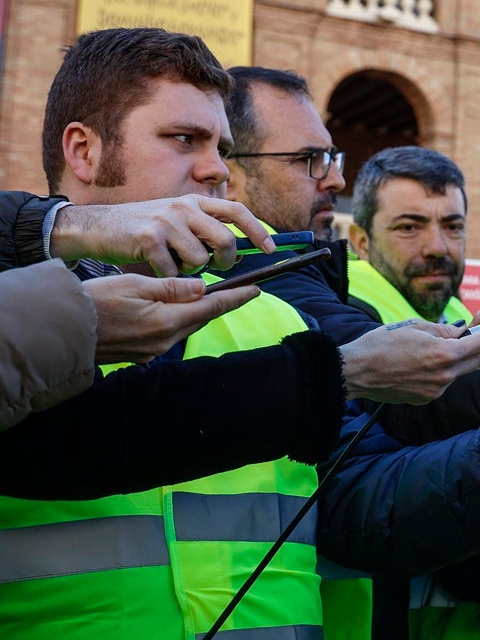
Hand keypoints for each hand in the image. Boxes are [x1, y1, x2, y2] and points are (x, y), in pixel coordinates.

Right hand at [51, 196, 274, 275]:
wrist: (98, 227)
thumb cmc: (144, 229)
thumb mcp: (177, 217)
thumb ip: (205, 228)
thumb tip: (237, 252)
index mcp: (195, 201)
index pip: (238, 211)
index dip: (257, 231)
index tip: (270, 249)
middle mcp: (184, 207)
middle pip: (226, 240)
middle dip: (226, 261)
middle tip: (218, 269)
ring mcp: (166, 221)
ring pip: (200, 259)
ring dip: (191, 270)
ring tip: (175, 263)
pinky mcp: (148, 238)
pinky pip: (173, 270)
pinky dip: (168, 277)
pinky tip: (157, 268)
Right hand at [84, 274, 260, 362]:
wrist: (62, 332)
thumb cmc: (95, 302)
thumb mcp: (135, 285)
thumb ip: (172, 287)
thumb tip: (203, 288)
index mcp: (167, 321)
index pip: (212, 307)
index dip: (236, 297)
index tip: (257, 289)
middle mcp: (164, 340)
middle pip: (201, 318)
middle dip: (220, 304)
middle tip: (238, 289)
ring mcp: (153, 350)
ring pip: (186, 326)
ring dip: (197, 312)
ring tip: (208, 297)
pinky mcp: (142, 355)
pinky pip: (169, 335)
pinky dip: (177, 320)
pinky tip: (174, 310)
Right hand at [339, 322, 479, 404]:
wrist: (356, 371)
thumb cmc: (382, 344)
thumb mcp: (416, 327)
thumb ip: (444, 331)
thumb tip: (462, 332)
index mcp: (444, 355)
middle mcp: (445, 376)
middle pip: (477, 359)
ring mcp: (436, 391)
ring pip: (460, 370)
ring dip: (462, 356)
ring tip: (450, 340)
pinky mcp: (426, 398)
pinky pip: (444, 381)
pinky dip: (444, 368)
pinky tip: (428, 358)